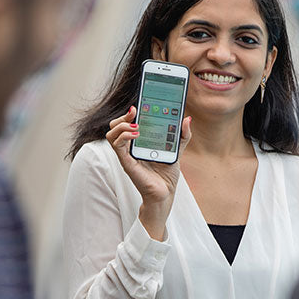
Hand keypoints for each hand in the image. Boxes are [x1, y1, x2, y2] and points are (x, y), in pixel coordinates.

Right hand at [106, 106, 191, 239]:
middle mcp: (129, 148)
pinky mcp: (127, 163)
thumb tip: (187, 119)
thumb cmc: (167, 175)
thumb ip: (182, 135)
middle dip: (122, 116)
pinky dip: (124, 136)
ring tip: (136, 126)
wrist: (166, 193)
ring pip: (111, 134)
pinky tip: (136, 134)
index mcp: (137, 143)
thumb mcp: (177, 150)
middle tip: (135, 112)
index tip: (138, 105)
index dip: (128, 113)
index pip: (126, 123)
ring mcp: (126, 155)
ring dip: (121, 126)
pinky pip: (117, 146)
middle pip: (114, 126)